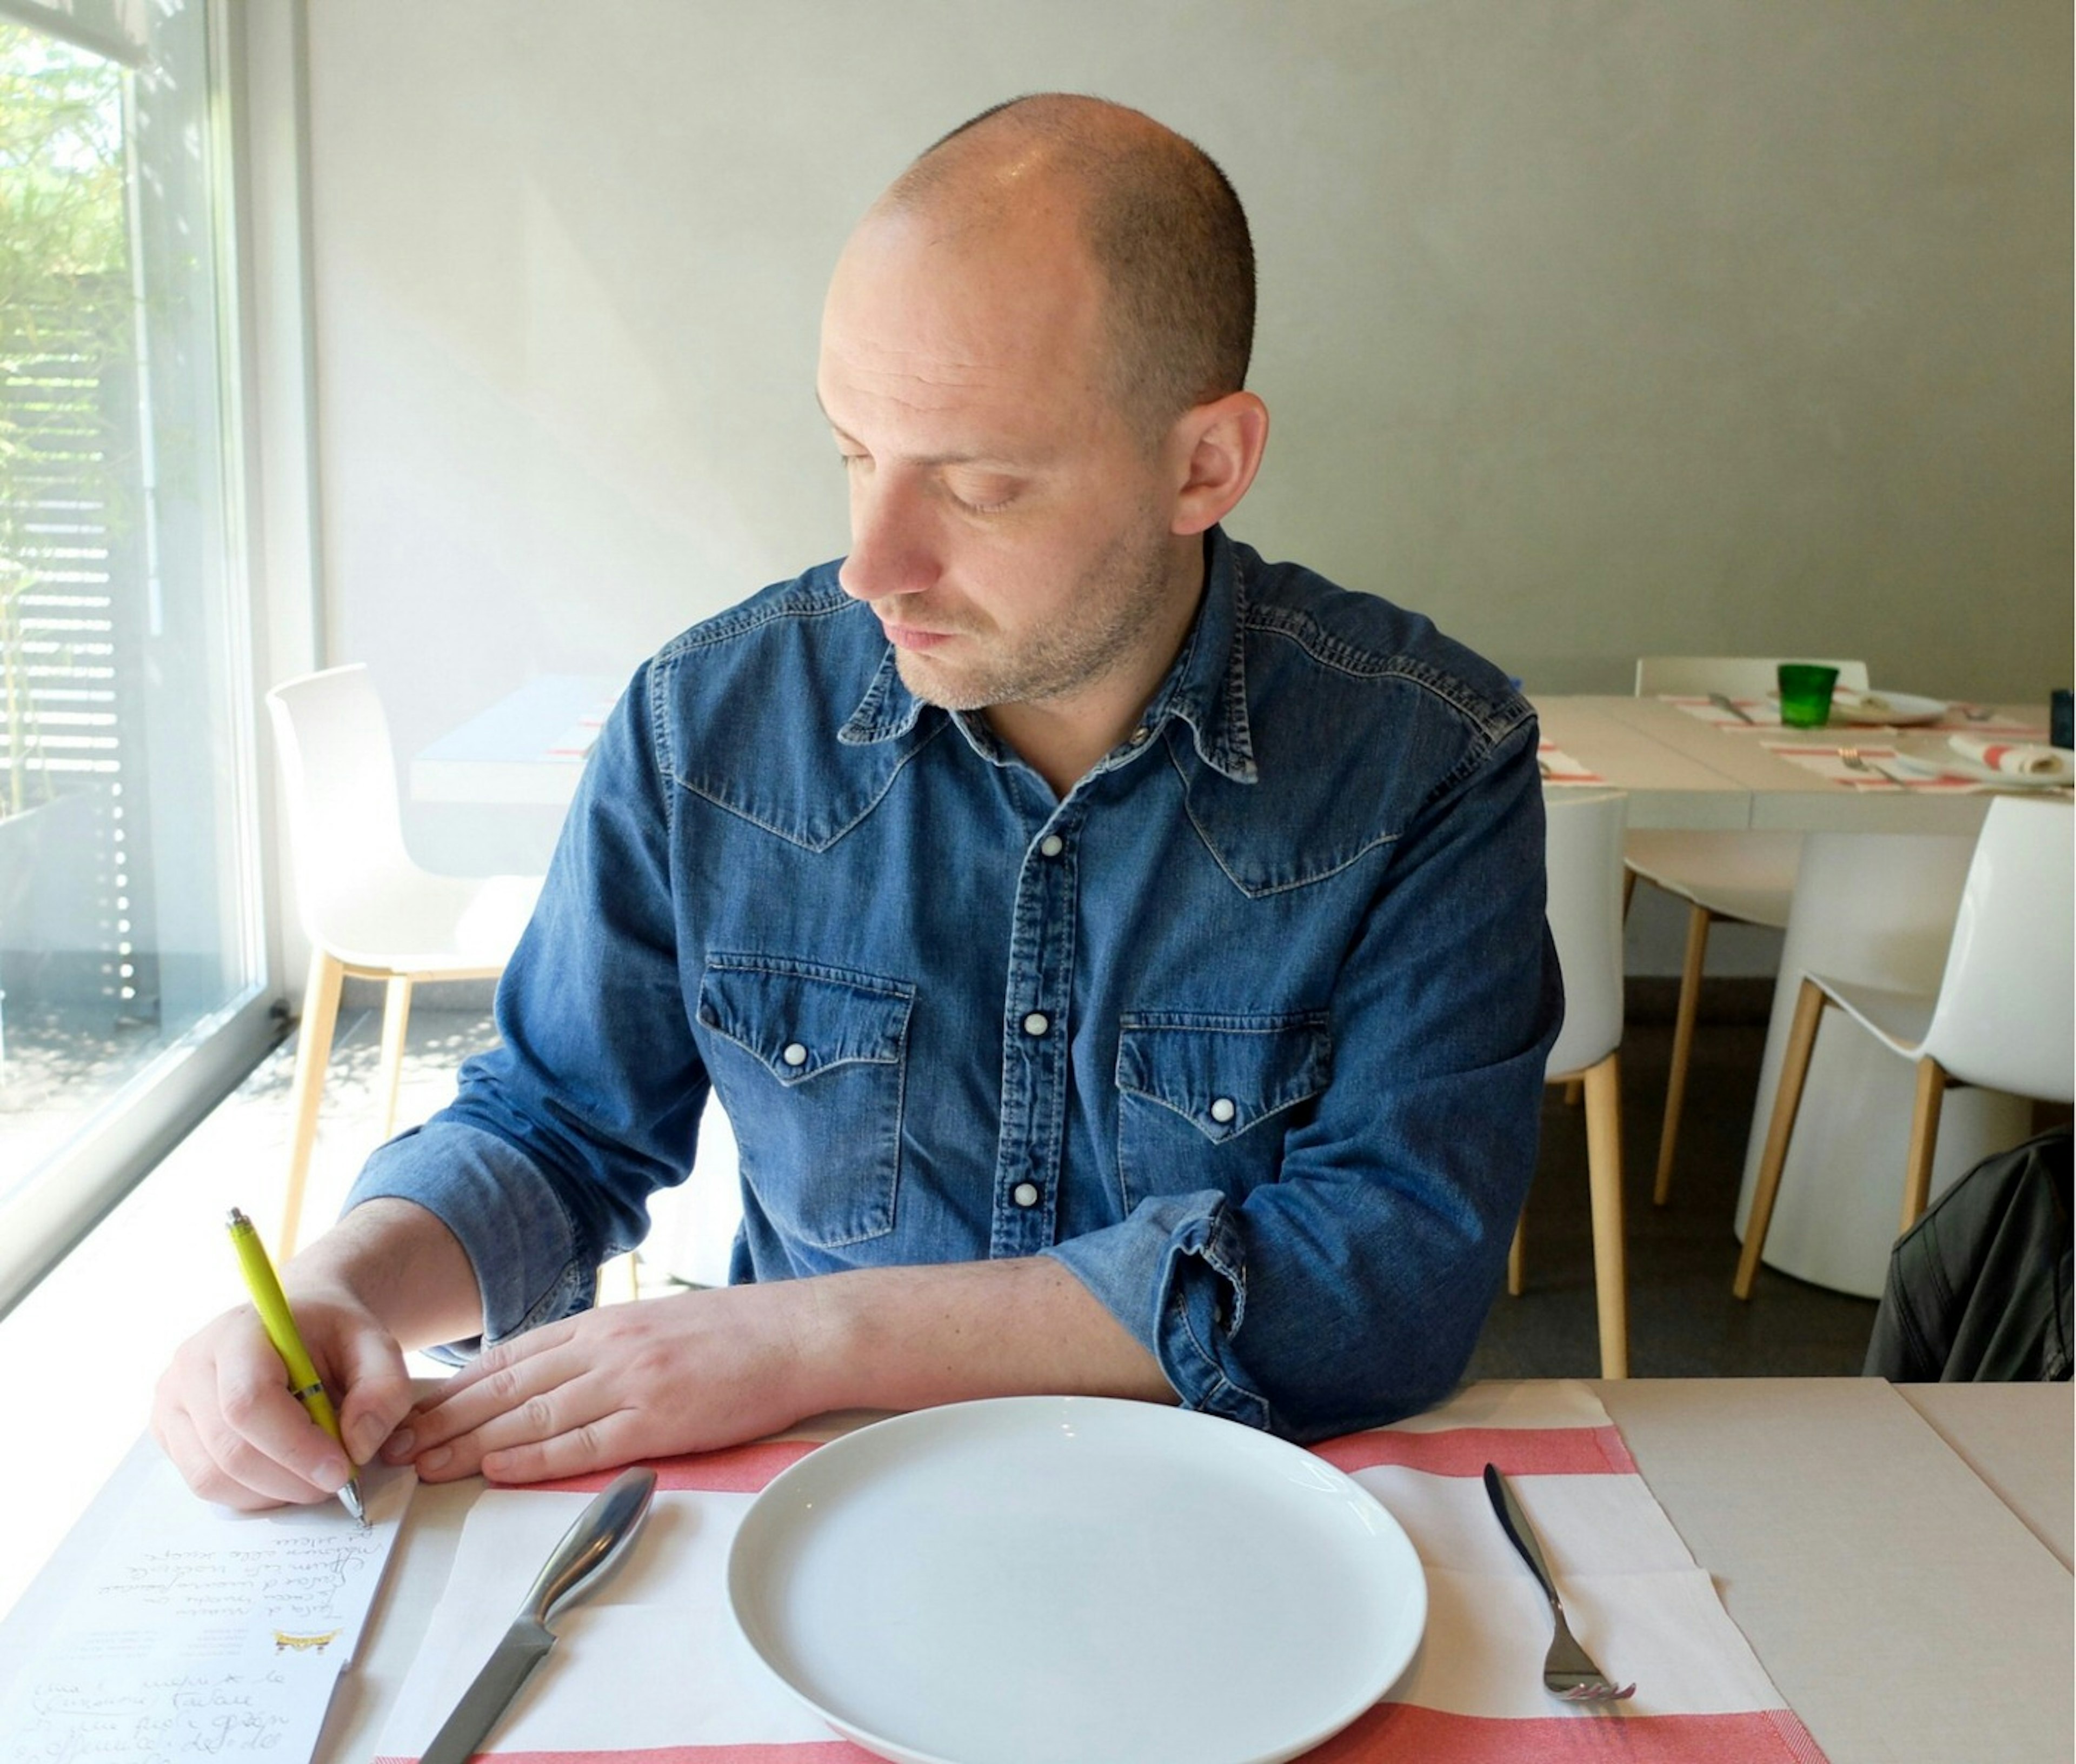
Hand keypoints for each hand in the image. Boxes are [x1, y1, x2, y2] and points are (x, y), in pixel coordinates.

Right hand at [152, 1287, 414, 1509]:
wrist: (299, 1325)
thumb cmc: (334, 1335)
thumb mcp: (377, 1345)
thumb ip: (384, 1388)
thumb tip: (357, 1446)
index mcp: (238, 1333)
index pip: (248, 1403)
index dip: (295, 1447)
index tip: (341, 1470)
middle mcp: (192, 1365)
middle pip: (229, 1450)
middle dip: (291, 1479)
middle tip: (338, 1481)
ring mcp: (172, 1401)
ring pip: (212, 1477)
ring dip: (273, 1492)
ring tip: (314, 1474)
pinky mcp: (169, 1432)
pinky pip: (205, 1484)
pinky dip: (252, 1493)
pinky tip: (286, 1472)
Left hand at [385, 1283, 819, 1484]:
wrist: (797, 1334)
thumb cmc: (733, 1333)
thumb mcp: (654, 1324)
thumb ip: (600, 1348)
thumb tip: (548, 1378)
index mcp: (604, 1323)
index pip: (510, 1358)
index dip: (455, 1387)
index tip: (412, 1409)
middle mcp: (607, 1348)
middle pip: (507, 1388)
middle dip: (445, 1420)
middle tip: (394, 1446)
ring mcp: (631, 1382)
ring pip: (533, 1416)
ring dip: (471, 1444)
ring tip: (426, 1466)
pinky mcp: (659, 1420)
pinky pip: (584, 1444)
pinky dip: (535, 1458)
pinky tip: (496, 1469)